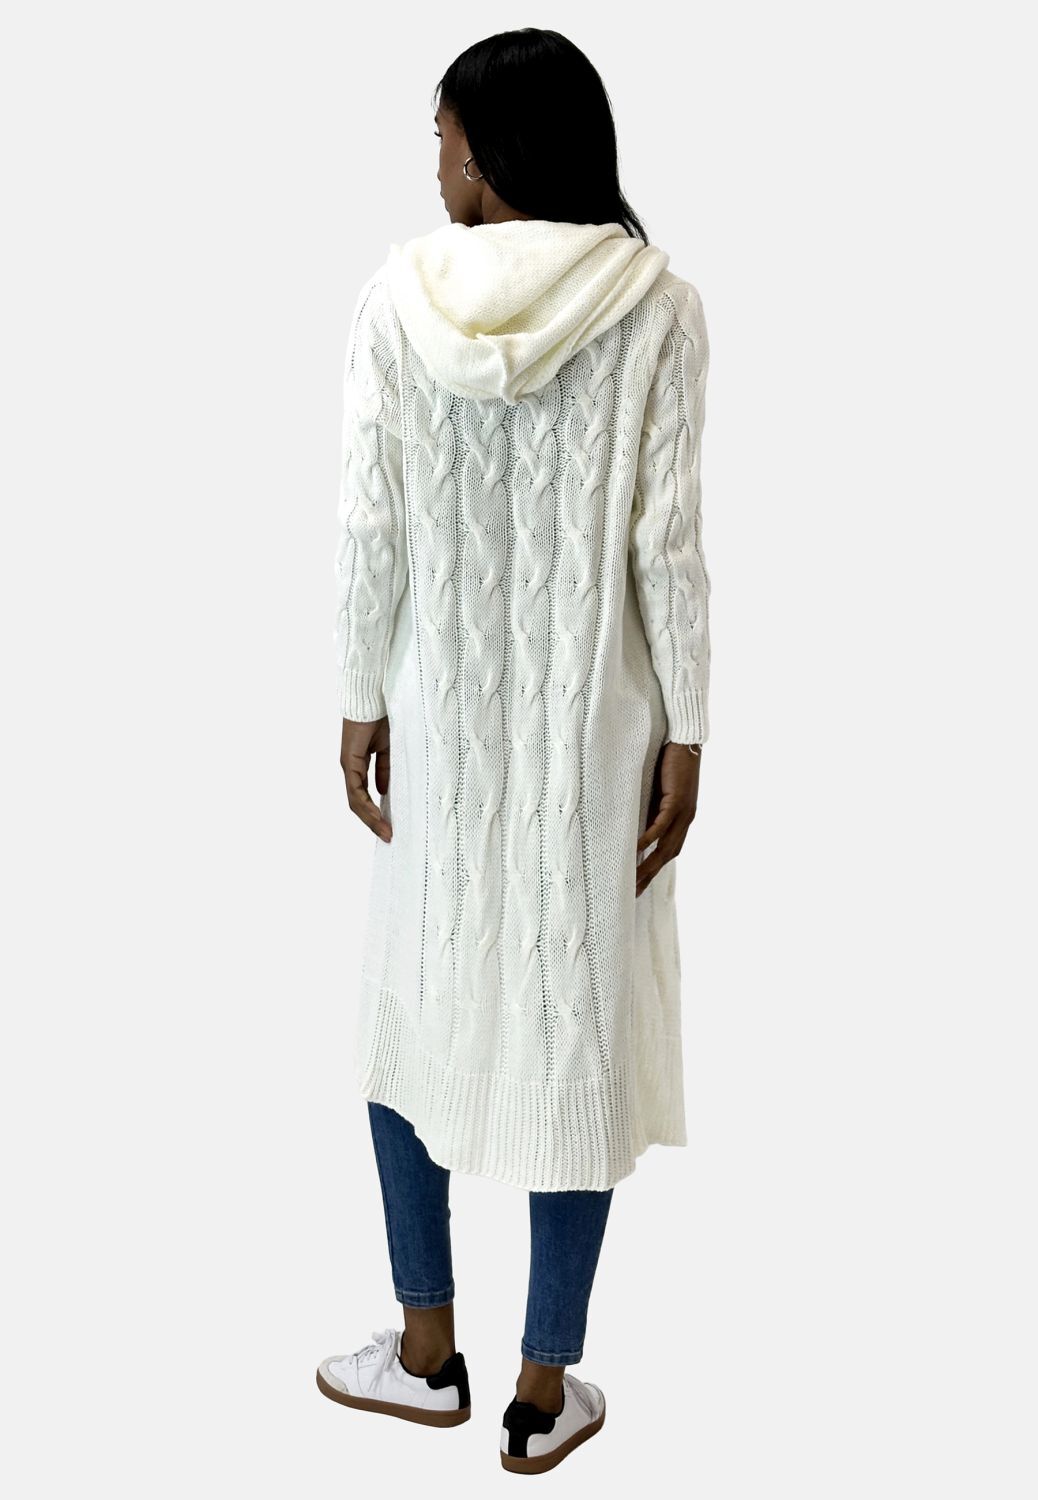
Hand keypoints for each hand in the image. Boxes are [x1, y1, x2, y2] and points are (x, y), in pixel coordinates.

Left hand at [340, 716, 392, 842]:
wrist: (373, 698)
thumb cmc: (380, 718)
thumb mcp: (387, 750)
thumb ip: (384, 770)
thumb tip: (384, 791)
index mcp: (359, 765)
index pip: (364, 796)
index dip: (375, 813)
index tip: (389, 826)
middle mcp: (351, 768)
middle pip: (358, 803)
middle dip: (373, 822)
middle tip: (388, 836)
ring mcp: (348, 766)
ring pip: (355, 800)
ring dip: (370, 818)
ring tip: (384, 831)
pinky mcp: (349, 761)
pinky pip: (355, 789)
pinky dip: (366, 804)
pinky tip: (377, 815)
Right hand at [635, 742, 700, 896]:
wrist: (685, 741)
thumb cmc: (670, 763)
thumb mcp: (658, 792)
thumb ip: (650, 810)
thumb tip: (634, 825)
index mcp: (682, 821)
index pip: (668, 852)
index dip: (654, 870)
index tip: (639, 886)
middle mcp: (685, 821)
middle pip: (667, 856)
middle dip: (650, 876)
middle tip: (633, 893)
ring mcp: (683, 813)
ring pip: (666, 846)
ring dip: (649, 865)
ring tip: (633, 878)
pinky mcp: (678, 801)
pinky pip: (662, 825)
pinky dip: (650, 839)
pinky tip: (637, 849)